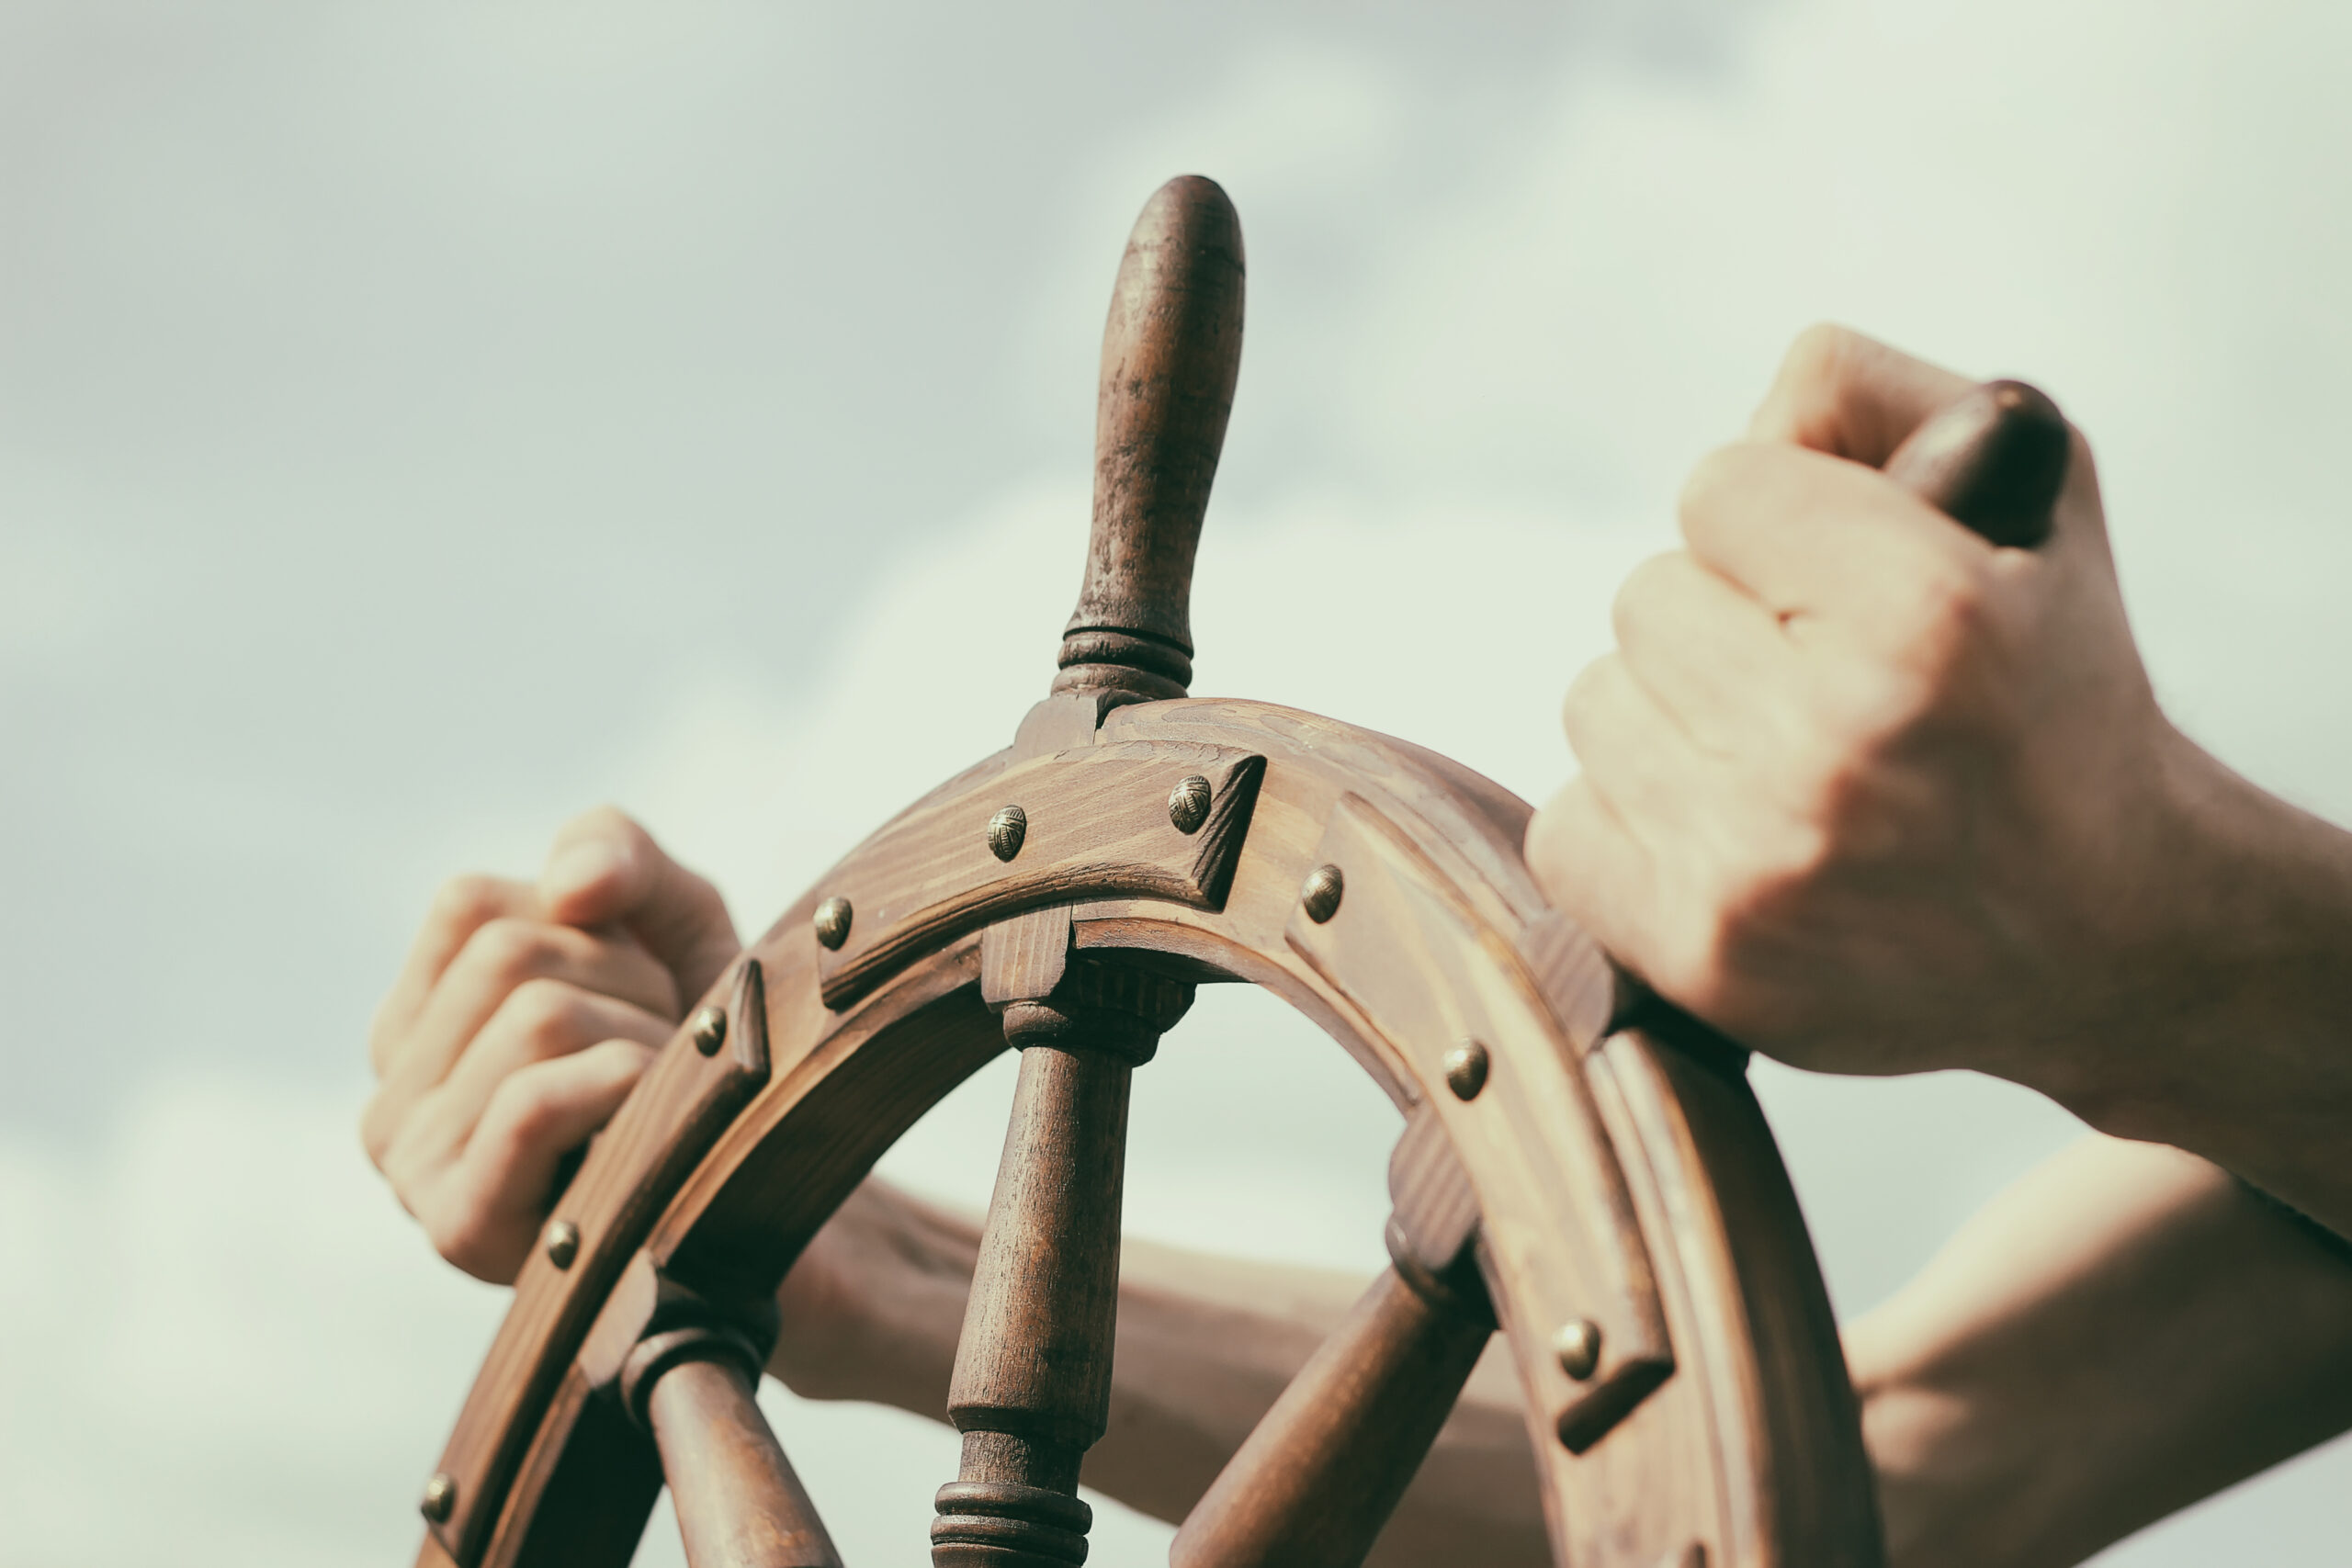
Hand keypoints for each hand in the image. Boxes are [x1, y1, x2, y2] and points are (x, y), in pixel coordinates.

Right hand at [361, 807, 737, 1281]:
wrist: (775, 1197)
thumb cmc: (705, 1055)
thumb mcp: (670, 923)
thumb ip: (615, 852)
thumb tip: (571, 885)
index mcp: (415, 1027)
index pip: (470, 906)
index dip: (586, 927)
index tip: (636, 993)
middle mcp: (393, 1099)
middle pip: (508, 955)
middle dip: (628, 983)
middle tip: (665, 1053)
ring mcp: (415, 1167)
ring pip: (537, 1016)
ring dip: (644, 1040)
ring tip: (662, 1099)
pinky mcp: (462, 1225)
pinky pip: (532, 1103)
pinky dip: (619, 1085)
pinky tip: (650, 1121)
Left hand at [1528, 326, 2167, 1086]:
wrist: (2110, 933)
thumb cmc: (2052, 696)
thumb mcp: (2033, 498)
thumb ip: (1872, 400)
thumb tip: (1746, 419)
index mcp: (1929, 615)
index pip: (1717, 486)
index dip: (1779, 523)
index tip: (1847, 583)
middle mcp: (1836, 744)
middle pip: (1645, 597)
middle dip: (1724, 624)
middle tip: (1825, 685)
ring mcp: (1758, 863)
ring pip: (1597, 704)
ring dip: (1672, 720)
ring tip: (1785, 763)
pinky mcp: (1699, 955)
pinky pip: (1564, 828)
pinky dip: (1631, 824)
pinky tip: (1735, 838)